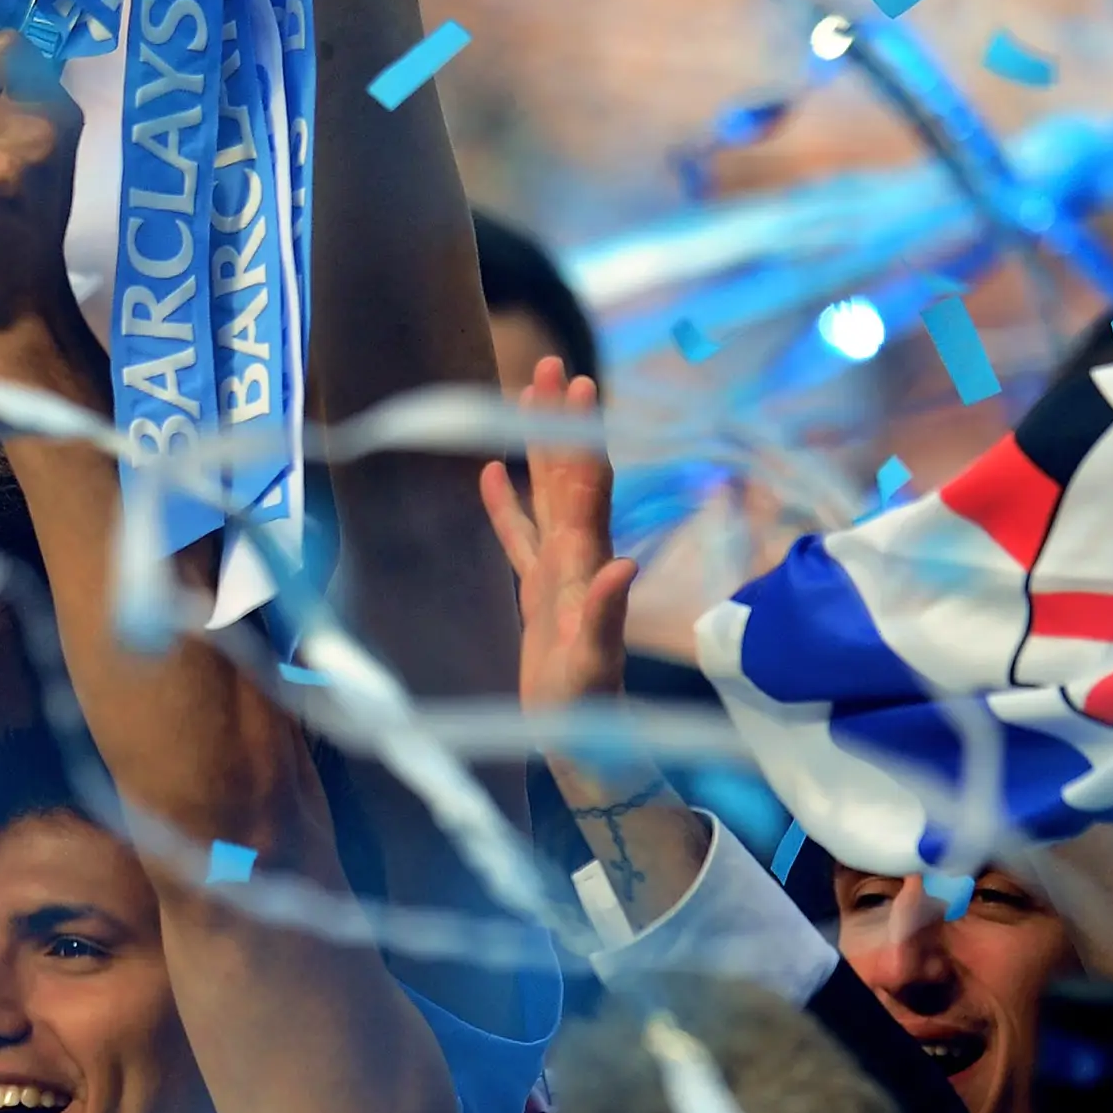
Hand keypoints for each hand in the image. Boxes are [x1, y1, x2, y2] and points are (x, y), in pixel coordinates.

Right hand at [479, 358, 636, 716]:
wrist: (585, 748)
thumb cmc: (586, 713)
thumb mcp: (592, 667)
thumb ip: (605, 615)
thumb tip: (622, 564)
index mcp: (584, 567)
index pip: (585, 488)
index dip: (580, 438)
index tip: (578, 387)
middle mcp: (575, 560)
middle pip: (565, 476)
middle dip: (557, 421)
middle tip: (550, 364)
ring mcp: (556, 574)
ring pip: (543, 496)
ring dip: (534, 448)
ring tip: (522, 396)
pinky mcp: (537, 595)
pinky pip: (517, 537)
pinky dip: (505, 504)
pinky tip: (489, 475)